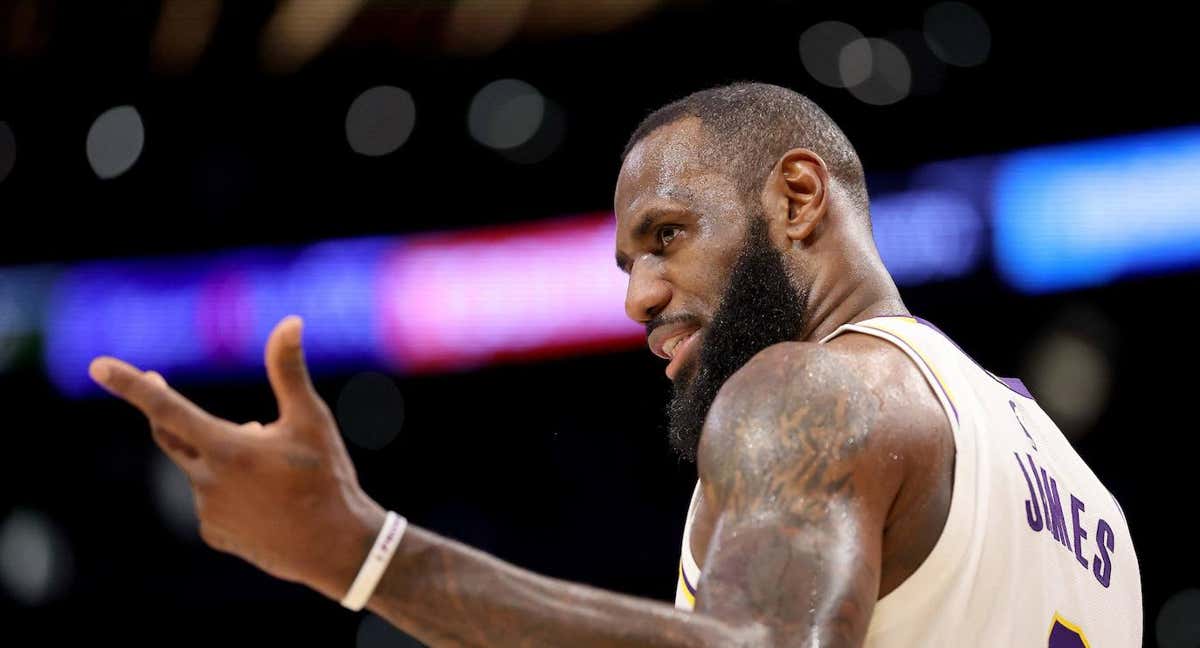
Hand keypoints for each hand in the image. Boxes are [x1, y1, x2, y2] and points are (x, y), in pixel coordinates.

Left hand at [89, 315, 386, 600]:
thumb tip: (290, 321)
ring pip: (199, 468)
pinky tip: (266, 497)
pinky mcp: (215, 534)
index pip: (165, 408)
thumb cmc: (326, 477)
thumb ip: (288, 370)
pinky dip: (227, 486)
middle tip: (160, 386)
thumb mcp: (311, 419)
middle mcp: (207, 480)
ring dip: (219, 453)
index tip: (97, 365)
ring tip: (272, 465)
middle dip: (166, 411)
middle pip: (169, 436)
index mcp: (226, 448)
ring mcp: (207, 511)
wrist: (334, 547)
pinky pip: (210, 498)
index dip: (131, 385)